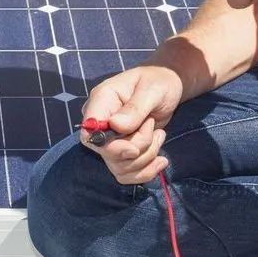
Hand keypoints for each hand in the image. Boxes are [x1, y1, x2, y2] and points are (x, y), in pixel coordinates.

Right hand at [78, 64, 184, 183]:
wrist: (167, 87)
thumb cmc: (158, 82)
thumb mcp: (152, 90)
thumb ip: (135, 108)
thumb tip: (116, 126)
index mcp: (102, 101)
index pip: (90, 133)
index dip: (109, 147)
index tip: (134, 149)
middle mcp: (101, 122)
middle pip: (107, 153)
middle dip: (138, 147)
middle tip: (154, 128)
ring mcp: (110, 139)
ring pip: (119, 167)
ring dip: (146, 157)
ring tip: (159, 134)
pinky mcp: (122, 151)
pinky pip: (127, 174)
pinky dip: (146, 172)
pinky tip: (161, 161)